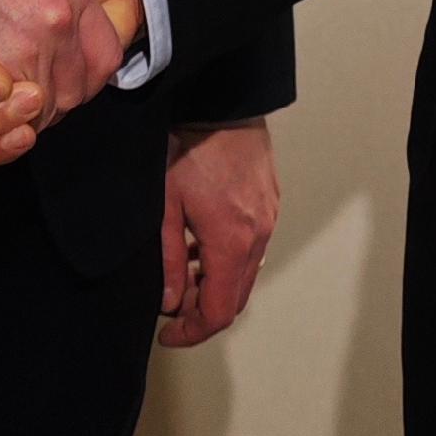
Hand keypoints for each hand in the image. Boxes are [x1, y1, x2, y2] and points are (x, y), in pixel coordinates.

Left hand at [159, 121, 279, 347]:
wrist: (222, 102)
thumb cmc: (187, 148)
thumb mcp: (165, 207)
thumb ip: (168, 260)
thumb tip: (171, 302)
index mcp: (232, 242)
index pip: (220, 311)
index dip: (193, 331)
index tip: (169, 333)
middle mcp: (259, 236)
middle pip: (237, 297)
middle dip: (204, 310)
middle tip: (173, 309)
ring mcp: (269, 218)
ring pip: (246, 272)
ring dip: (217, 284)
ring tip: (183, 274)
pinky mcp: (270, 202)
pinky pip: (253, 247)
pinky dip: (228, 260)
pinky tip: (201, 244)